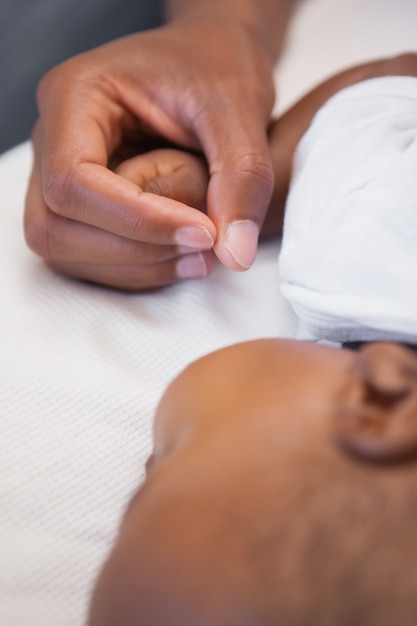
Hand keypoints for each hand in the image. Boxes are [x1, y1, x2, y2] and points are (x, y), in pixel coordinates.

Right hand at [24, 15, 275, 289]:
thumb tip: (235, 255)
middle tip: (204, 249)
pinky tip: (184, 257)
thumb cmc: (216, 65)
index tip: (204, 233)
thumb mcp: (238, 106)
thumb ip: (242, 176)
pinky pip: (89, 257)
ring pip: (65, 249)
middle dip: (132, 251)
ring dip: (134, 267)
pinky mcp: (83, 204)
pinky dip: (137, 269)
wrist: (209, 61)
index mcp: (74, 96)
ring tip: (201, 257)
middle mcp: (53, 139)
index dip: (136, 221)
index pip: (73, 182)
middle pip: (54, 226)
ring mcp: (60, 175)